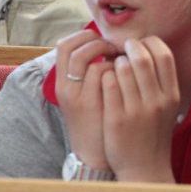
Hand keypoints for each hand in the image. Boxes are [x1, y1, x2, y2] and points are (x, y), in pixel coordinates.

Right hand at [54, 30, 117, 170]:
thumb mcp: (85, 95)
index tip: (101, 39)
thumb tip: (107, 46)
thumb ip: (90, 73)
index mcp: (62, 83)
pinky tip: (128, 75)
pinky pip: (106, 76)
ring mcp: (79, 97)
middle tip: (115, 47)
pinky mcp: (94, 106)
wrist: (96, 154)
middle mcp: (66, 88)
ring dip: (109, 55)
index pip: (64, 46)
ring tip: (122, 60)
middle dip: (97, 42)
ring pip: (90, 60)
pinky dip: (118, 70)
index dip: (84, 36)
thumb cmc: (96, 120)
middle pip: (73, 48)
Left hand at [101, 36, 179, 181]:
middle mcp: (157, 101)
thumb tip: (150, 51)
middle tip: (122, 48)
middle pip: (143, 59)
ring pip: (123, 69)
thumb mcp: (168, 108)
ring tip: (113, 64)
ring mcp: (137, 110)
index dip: (150, 43)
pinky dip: (105, 76)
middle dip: (130, 48)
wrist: (144, 168)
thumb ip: (163, 82)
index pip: (164, 55)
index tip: (140, 44)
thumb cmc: (154, 134)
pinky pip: (108, 85)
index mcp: (172, 95)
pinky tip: (104, 78)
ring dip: (115, 61)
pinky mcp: (117, 118)